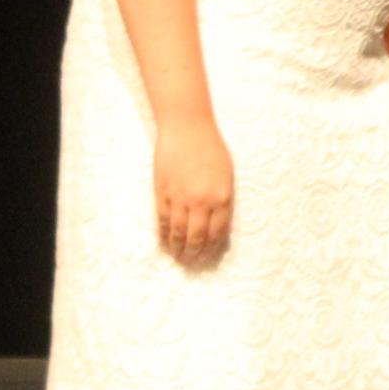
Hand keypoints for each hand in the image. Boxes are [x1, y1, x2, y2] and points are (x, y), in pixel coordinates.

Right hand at [152, 117, 234, 264]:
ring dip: (179, 248)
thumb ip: (222, 199)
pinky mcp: (163, 193)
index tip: (209, 256)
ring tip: (179, 257)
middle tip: (192, 261)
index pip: (218, 233)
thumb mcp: (226, 174)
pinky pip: (162, 221)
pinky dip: (164, 235)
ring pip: (178, 233)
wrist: (187, 128)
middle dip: (195, 253)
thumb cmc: (210, 147)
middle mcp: (202, 201)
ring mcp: (180, 198)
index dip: (212, 248)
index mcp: (222, 197)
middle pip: (198, 237)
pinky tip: (165, 243)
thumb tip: (219, 223)